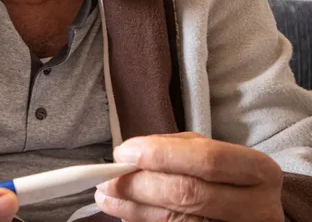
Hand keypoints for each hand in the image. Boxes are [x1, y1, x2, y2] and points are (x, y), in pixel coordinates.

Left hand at [95, 132, 283, 220]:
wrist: (254, 214)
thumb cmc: (227, 178)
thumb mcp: (211, 153)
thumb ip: (175, 149)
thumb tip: (129, 154)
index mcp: (257, 170)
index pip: (207, 159)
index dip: (160, 155)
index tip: (123, 153)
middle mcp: (256, 207)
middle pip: (187, 194)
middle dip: (138, 185)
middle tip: (106, 179)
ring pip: (176, 221)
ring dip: (132, 208)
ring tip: (107, 196)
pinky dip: (143, 221)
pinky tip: (126, 212)